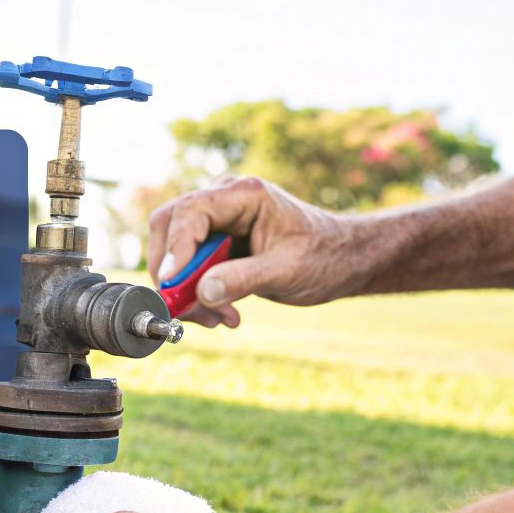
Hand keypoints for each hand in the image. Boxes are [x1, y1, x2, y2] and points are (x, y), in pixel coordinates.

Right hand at [147, 176, 366, 326]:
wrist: (343, 260)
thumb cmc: (324, 256)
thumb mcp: (286, 271)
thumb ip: (242, 279)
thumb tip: (200, 292)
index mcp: (244, 193)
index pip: (190, 212)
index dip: (175, 248)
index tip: (172, 284)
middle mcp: (225, 200)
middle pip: (170, 227)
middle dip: (174, 273)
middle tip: (189, 309)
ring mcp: (218, 221)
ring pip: (175, 252)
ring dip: (187, 290)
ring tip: (219, 319)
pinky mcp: (216, 244)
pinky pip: (189, 268)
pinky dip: (197, 294)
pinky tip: (223, 314)